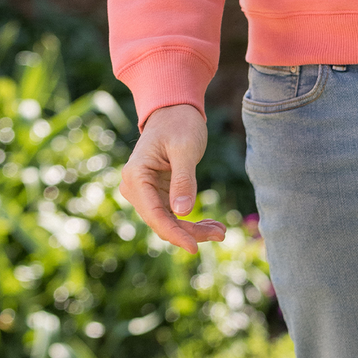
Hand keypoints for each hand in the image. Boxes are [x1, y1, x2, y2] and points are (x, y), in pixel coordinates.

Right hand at [119, 103, 226, 253]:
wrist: (174, 109)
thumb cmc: (179, 123)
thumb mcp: (185, 148)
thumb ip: (183, 179)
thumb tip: (182, 212)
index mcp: (136, 176)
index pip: (154, 215)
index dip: (175, 234)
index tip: (195, 247)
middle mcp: (135, 188)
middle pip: (162, 221)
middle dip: (190, 232)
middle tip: (222, 233)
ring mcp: (145, 192)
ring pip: (169, 221)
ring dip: (193, 228)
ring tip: (221, 230)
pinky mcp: (156, 193)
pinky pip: (172, 213)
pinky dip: (190, 220)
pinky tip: (211, 223)